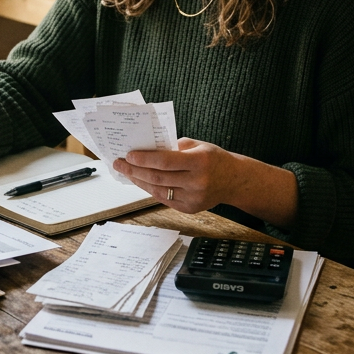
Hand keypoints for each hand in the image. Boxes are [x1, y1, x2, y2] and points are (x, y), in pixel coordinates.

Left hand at [114, 138, 299, 226]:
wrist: (235, 181)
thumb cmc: (214, 159)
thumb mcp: (198, 145)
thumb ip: (174, 147)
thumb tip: (147, 148)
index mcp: (199, 162)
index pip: (165, 161)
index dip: (144, 159)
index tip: (129, 155)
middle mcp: (197, 182)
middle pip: (158, 177)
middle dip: (134, 170)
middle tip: (119, 163)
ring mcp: (194, 198)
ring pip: (158, 190)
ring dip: (139, 181)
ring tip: (126, 172)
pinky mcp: (190, 209)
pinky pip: (165, 198)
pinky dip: (150, 189)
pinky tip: (141, 181)